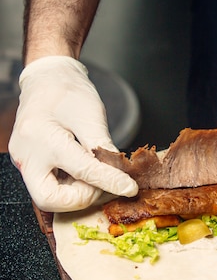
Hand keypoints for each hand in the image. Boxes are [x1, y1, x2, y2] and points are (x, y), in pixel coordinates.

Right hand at [8, 56, 137, 211]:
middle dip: (80, 198)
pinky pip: (49, 186)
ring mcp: (24, 162)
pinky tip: (84, 174)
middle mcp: (27, 155)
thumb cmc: (68, 93)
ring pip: (48, 198)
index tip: (129, 188)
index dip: (110, 182)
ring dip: (76, 193)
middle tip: (101, 184)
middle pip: (50, 199)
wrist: (48, 81)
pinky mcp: (28, 165)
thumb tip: (120, 176)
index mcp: (43, 137)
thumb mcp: (91, 116)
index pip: (82, 170)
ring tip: (94, 175)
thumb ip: (104, 148)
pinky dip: (69, 186)